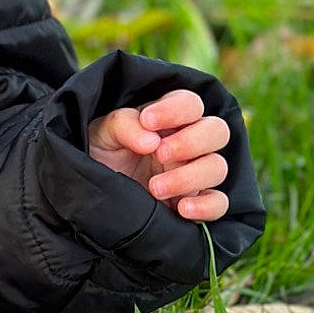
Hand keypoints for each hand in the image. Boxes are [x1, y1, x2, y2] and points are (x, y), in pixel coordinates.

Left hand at [86, 90, 230, 221]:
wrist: (94, 192)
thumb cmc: (102, 153)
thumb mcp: (103, 133)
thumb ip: (124, 125)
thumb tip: (151, 140)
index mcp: (169, 119)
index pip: (190, 103)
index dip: (176, 109)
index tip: (148, 121)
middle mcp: (189, 143)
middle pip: (217, 131)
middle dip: (191, 141)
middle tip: (159, 154)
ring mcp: (195, 173)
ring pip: (217, 167)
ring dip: (189, 177)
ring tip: (154, 188)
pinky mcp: (195, 202)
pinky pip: (218, 203)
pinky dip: (206, 206)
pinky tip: (181, 209)